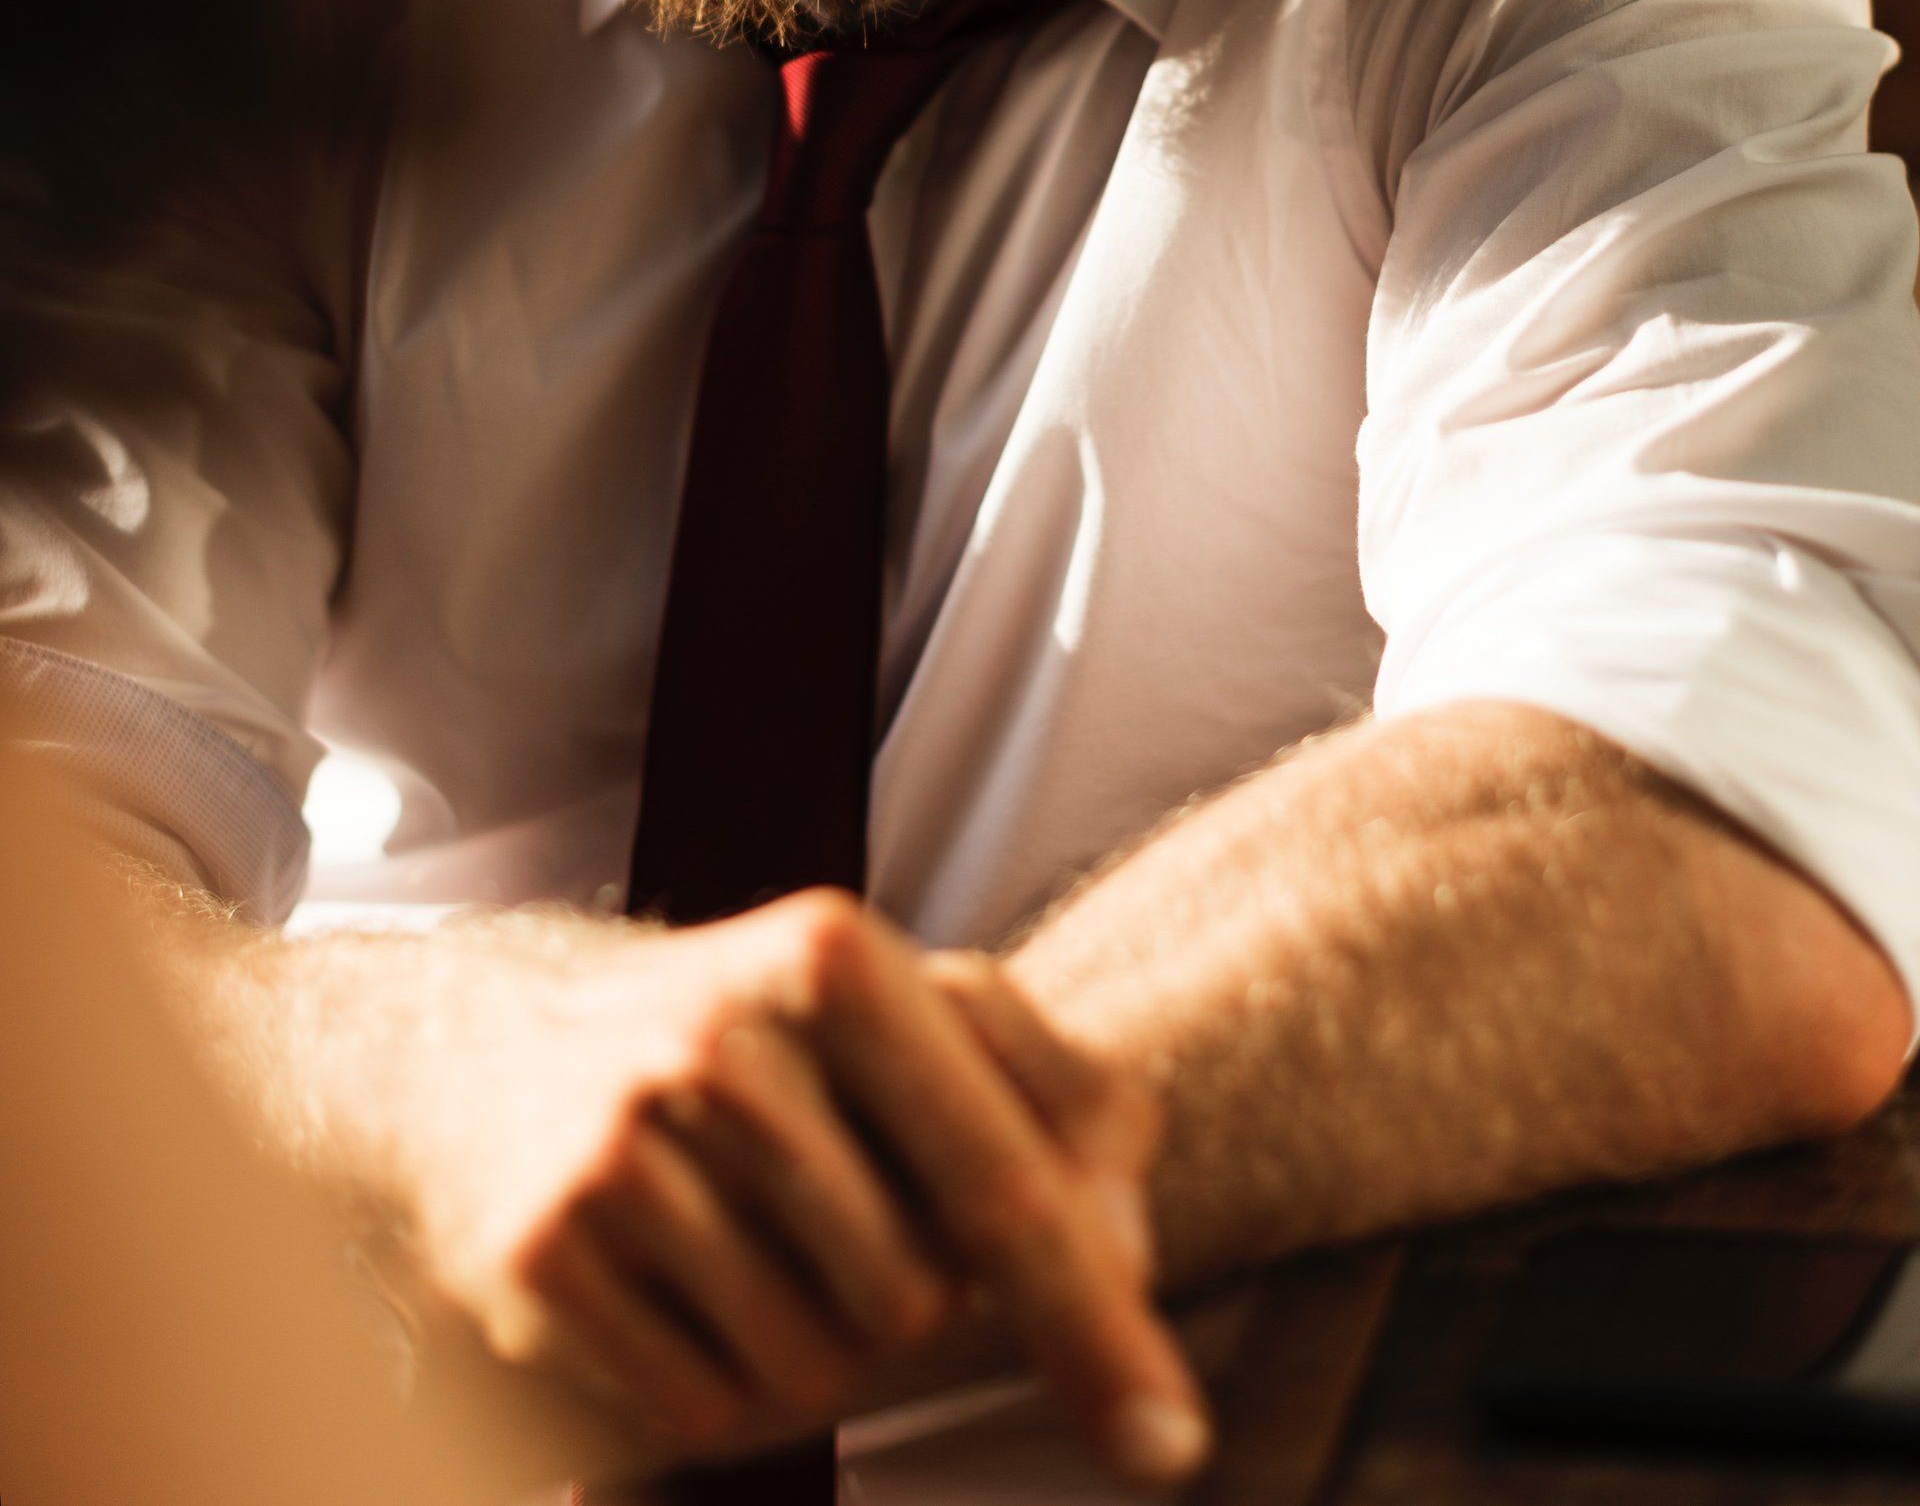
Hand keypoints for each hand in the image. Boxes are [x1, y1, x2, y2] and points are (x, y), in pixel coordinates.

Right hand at [401, 890, 1208, 1484]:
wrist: (484, 1048)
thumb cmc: (755, 1044)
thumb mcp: (899, 1010)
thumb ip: (1049, 1094)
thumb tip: (1126, 1238)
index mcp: (837, 956)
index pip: (1006, 1178)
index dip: (1097, 1322)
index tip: (1167, 1442)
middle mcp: (725, 1037)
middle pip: (920, 1299)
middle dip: (919, 1312)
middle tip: (849, 1236)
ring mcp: (624, 1144)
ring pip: (820, 1371)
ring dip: (822, 1357)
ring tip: (760, 1256)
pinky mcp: (545, 1251)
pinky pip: (707, 1410)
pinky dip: (725, 1389)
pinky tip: (684, 1296)